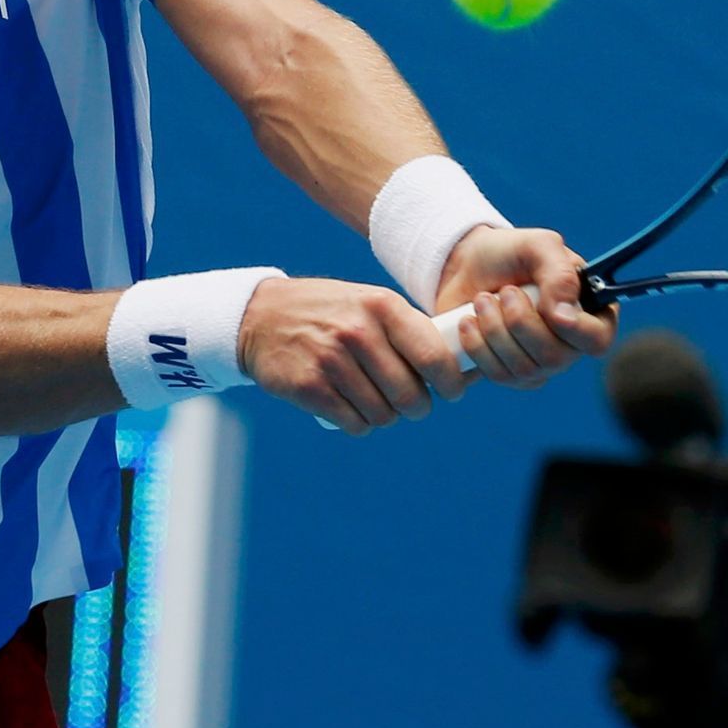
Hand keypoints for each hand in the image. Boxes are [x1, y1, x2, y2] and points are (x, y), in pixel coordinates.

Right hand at [237, 277, 472, 435]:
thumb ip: (411, 332)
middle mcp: (358, 331)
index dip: (451, 382)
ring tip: (373, 399)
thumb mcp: (370, 303)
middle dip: (416, 406)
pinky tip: (349, 406)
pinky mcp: (309, 387)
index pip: (433, 356)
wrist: (262, 316)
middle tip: (410, 402)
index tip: (451, 391)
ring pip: (383, 415)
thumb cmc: (331, 313)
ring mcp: (331, 360)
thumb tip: (466, 370)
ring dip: (384, 415)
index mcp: (382, 306)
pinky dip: (357, 422)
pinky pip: (353, 424)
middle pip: (410, 395)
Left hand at [434, 225, 617, 388]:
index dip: (576, 331)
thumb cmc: (509, 253)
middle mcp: (570, 344)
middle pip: (554, 358)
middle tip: (504, 291)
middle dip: (519, 322)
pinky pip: (498, 375)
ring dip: (494, 329)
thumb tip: (564, 316)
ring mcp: (540, 364)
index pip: (597, 339)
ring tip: (481, 300)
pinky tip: (468, 321)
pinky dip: (478, 346)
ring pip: (524, 369)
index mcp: (588, 311)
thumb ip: (560, 275)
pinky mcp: (511, 374)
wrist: (465, 265)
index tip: (551, 313)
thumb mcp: (539, 246)